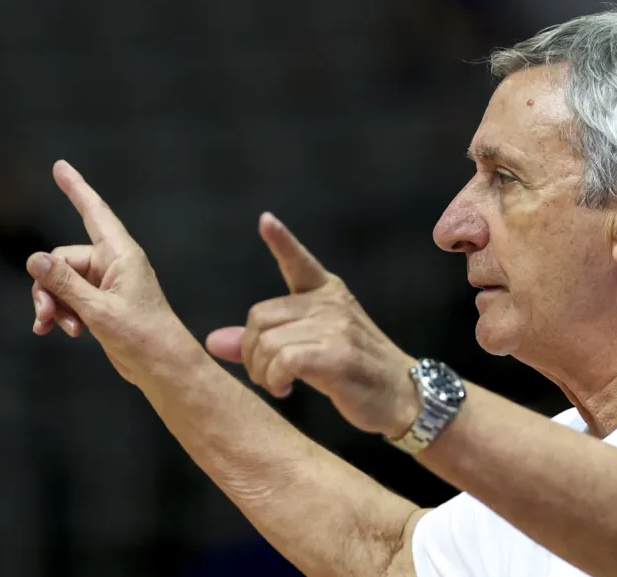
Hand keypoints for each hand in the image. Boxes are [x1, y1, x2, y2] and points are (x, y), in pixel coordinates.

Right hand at [27, 160, 201, 383]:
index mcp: (121, 254)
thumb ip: (64, 283)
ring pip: (60, 280)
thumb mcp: (97, 310)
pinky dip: (60, 312)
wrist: (162, 367)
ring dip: (52, 304)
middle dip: (47, 286)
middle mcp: (114, 263)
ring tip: (54, 328)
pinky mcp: (101, 302)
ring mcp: (106, 283)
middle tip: (46, 318)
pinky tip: (56, 331)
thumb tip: (33, 257)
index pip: (94, 211)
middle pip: (61, 258)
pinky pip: (68, 296)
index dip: (76, 188)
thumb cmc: (142, 336)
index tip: (59, 166)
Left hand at [205, 213, 418, 437]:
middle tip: (266, 374)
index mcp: (328, 293)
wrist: (403, 396)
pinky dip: (274, 380)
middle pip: (259, 317)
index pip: (299, 262)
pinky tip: (285, 389)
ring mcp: (336, 326)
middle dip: (251, 352)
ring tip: (278, 384)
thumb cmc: (354, 372)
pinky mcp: (337, 354)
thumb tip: (213, 341)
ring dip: (261, 372)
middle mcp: (330, 303)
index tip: (265, 220)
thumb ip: (263, 342)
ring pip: (266, 343)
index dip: (281, 242)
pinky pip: (282, 361)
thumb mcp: (310, 351)